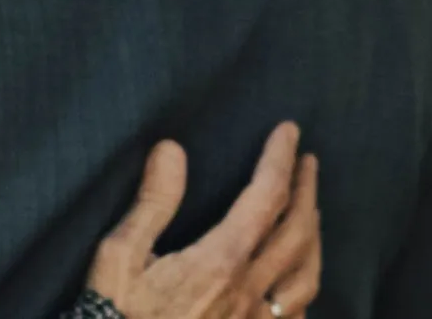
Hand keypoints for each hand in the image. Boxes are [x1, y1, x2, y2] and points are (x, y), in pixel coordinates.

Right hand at [87, 122, 321, 318]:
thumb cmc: (117, 313)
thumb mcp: (120, 255)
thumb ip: (153, 202)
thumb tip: (174, 149)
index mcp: (220, 262)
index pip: (265, 199)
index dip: (279, 160)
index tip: (288, 131)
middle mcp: (250, 294)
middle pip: (298, 234)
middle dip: (306, 191)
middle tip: (307, 161)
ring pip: (308, 277)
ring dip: (314, 236)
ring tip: (311, 212)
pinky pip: (296, 315)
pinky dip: (305, 285)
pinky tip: (298, 280)